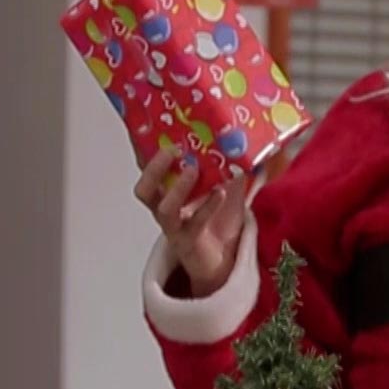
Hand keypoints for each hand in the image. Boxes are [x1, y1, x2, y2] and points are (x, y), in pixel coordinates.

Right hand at [136, 147, 248, 297]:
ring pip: (165, 209)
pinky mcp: (189, 242)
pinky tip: (220, 192)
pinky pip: (194, 224)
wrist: (225, 259)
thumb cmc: (220, 219)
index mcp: (167, 192)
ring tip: (194, 170)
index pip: (148, 170)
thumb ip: (232, 166)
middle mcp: (164, 209)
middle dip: (154, 169)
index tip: (146, 130)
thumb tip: (245, 141)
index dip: (143, 152)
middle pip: (144, 190)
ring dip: (178, 188)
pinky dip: (207, 207)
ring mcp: (175, 227)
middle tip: (172, 150)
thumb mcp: (228, 186)